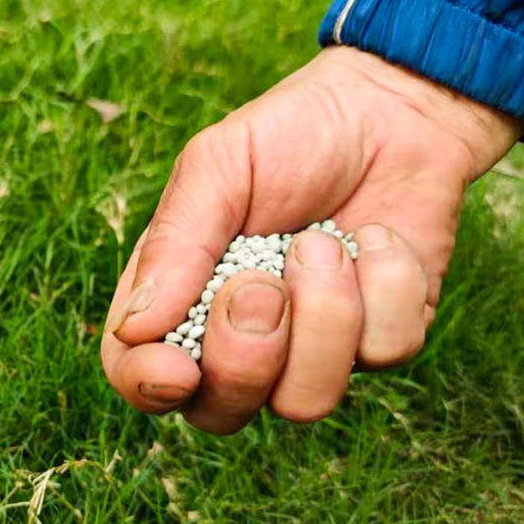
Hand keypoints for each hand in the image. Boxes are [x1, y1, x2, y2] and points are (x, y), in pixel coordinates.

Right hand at [101, 46, 520, 433]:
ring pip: (306, 401)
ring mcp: (311, 349)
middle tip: (264, 284)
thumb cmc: (288, 135)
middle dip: (245, 356)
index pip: (137, 374)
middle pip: (220, 413)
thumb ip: (175, 243)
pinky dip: (386, 285)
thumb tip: (133, 326)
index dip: (148, 387)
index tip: (177, 367)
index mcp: (178, 298)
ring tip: (327, 242)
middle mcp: (237, 338)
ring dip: (324, 315)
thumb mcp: (217, 167)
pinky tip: (378, 239)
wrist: (390, 111)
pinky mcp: (381, 342)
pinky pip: (384, 353)